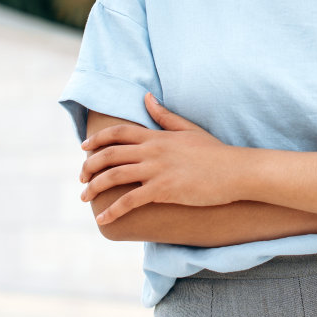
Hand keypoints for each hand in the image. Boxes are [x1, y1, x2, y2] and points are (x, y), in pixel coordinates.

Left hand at [79, 92, 241, 224]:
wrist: (236, 171)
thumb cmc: (215, 152)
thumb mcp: (189, 130)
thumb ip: (165, 116)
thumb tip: (147, 97)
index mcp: (157, 136)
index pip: (118, 132)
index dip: (97, 139)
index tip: (83, 148)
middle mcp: (153, 150)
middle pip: (110, 154)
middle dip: (89, 166)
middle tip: (81, 178)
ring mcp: (157, 170)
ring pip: (115, 176)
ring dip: (95, 187)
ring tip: (85, 198)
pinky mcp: (163, 189)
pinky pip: (130, 200)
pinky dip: (113, 210)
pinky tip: (103, 220)